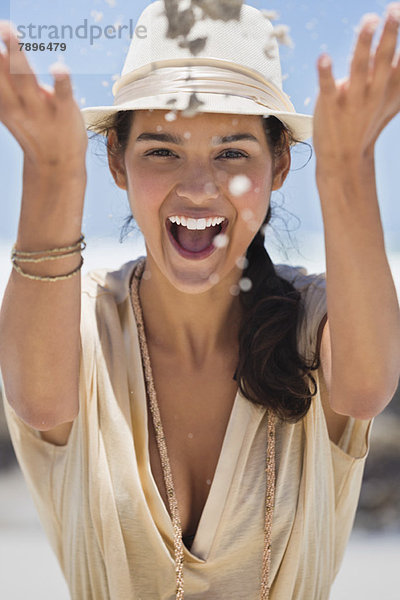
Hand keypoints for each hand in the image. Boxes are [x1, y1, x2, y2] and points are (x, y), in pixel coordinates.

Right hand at [0, 21, 86, 173]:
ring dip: (17, 55)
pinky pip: (62, 95)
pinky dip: (61, 81)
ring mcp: (41, 109)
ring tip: (8, 31)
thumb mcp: (14, 107)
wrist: (57, 166)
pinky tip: (58, 68)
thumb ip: (7, 81)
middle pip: (2, 74)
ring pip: (26, 79)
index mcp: (5, 102)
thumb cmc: (36, 129)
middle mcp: (19, 105)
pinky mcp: (65, 112)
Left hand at [313, 4, 399, 173]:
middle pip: (383, 60)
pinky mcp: (330, 106)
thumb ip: (397, 79)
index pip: (399, 62)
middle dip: (389, 36)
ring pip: (359, 69)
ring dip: (364, 45)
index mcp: (385, 90)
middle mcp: (372, 92)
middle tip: (394, 11)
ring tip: (369, 22)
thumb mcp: (387, 103)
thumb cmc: (365, 126)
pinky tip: (323, 57)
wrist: (344, 159)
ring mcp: (351, 100)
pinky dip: (326, 73)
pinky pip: (329, 88)